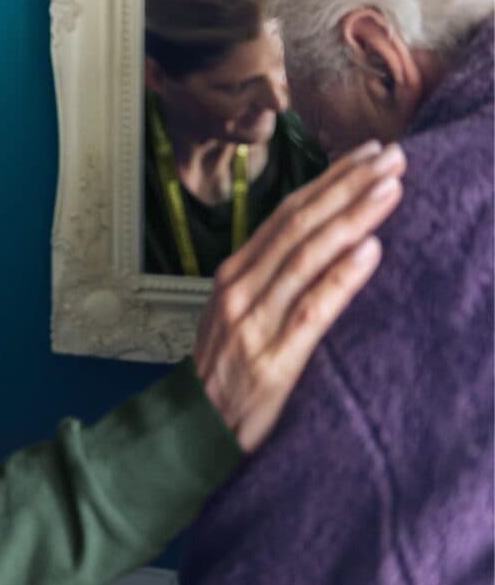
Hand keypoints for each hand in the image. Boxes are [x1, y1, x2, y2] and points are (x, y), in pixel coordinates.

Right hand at [193, 140, 405, 452]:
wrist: (193, 429)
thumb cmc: (223, 371)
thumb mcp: (235, 313)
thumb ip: (269, 279)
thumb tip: (320, 243)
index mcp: (233, 274)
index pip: (286, 215)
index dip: (328, 181)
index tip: (365, 155)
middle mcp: (239, 289)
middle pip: (299, 226)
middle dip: (347, 186)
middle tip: (390, 157)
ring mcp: (253, 322)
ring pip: (306, 257)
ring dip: (352, 218)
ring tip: (390, 190)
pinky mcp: (272, 359)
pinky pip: (312, 310)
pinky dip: (341, 278)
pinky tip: (370, 251)